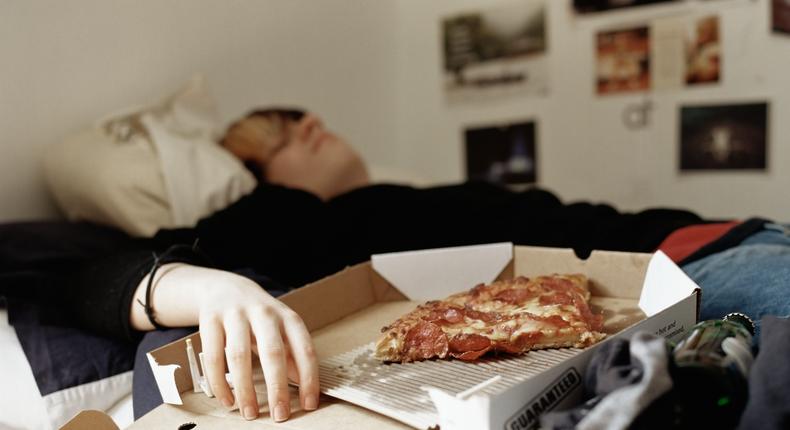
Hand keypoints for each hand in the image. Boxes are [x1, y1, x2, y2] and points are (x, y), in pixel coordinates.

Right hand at [130, 264, 318, 421]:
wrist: (225, 287)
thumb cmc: (258, 316)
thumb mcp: (281, 330)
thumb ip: (293, 355)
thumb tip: (306, 385)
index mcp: (287, 317)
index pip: (304, 349)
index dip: (309, 378)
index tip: (309, 404)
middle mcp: (264, 313)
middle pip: (272, 352)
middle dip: (277, 387)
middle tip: (280, 415)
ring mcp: (235, 315)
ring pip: (239, 356)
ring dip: (245, 389)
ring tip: (250, 412)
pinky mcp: (210, 320)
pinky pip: (212, 356)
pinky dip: (219, 382)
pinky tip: (227, 399)